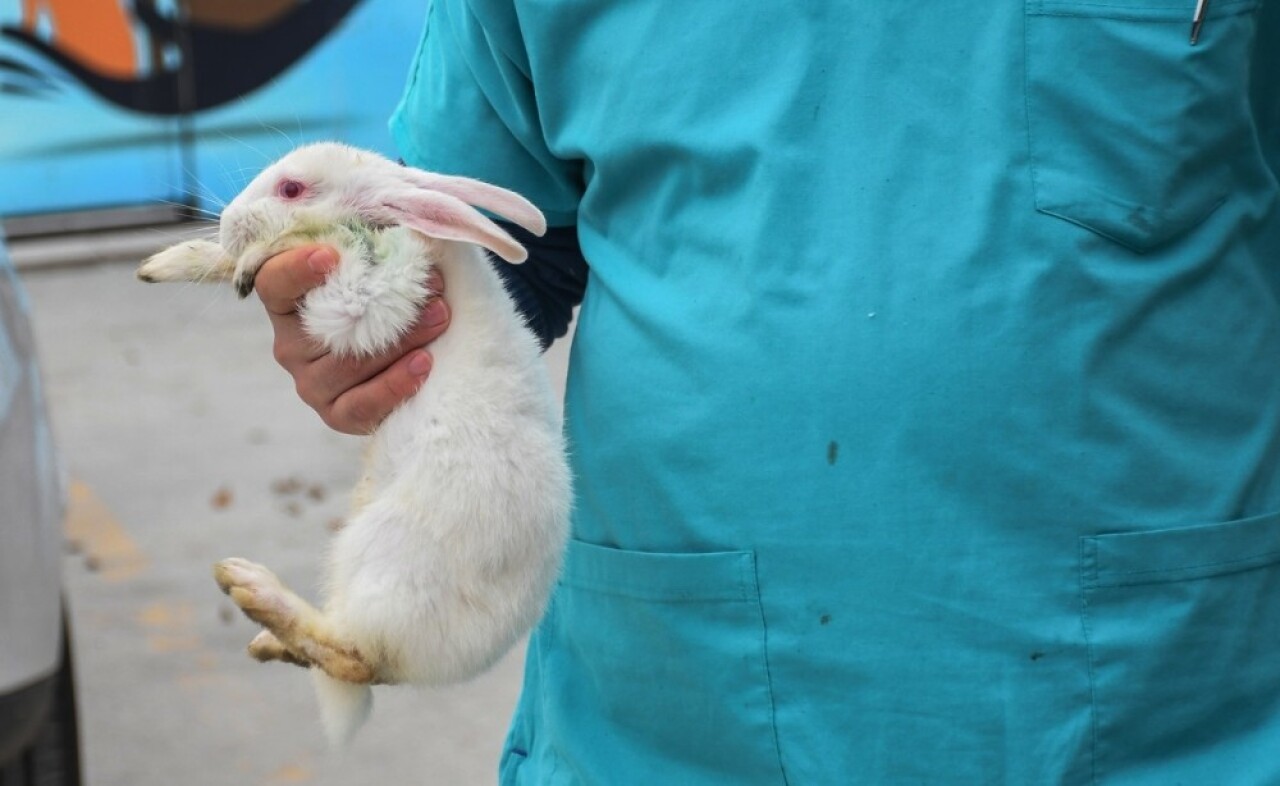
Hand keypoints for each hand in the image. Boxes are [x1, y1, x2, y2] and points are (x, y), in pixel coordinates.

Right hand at [254, 244, 450, 434]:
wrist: (408, 349)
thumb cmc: (386, 293)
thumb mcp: (374, 261)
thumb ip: (375, 241)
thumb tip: (406, 220)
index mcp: (287, 301)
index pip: (273, 282)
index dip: (295, 269)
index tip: (330, 255)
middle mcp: (290, 345)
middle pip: (326, 327)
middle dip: (384, 303)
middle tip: (429, 285)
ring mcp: (311, 383)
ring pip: (349, 365)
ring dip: (401, 340)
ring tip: (440, 317)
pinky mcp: (337, 414)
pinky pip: (361, 406)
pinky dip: (394, 386)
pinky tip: (424, 363)